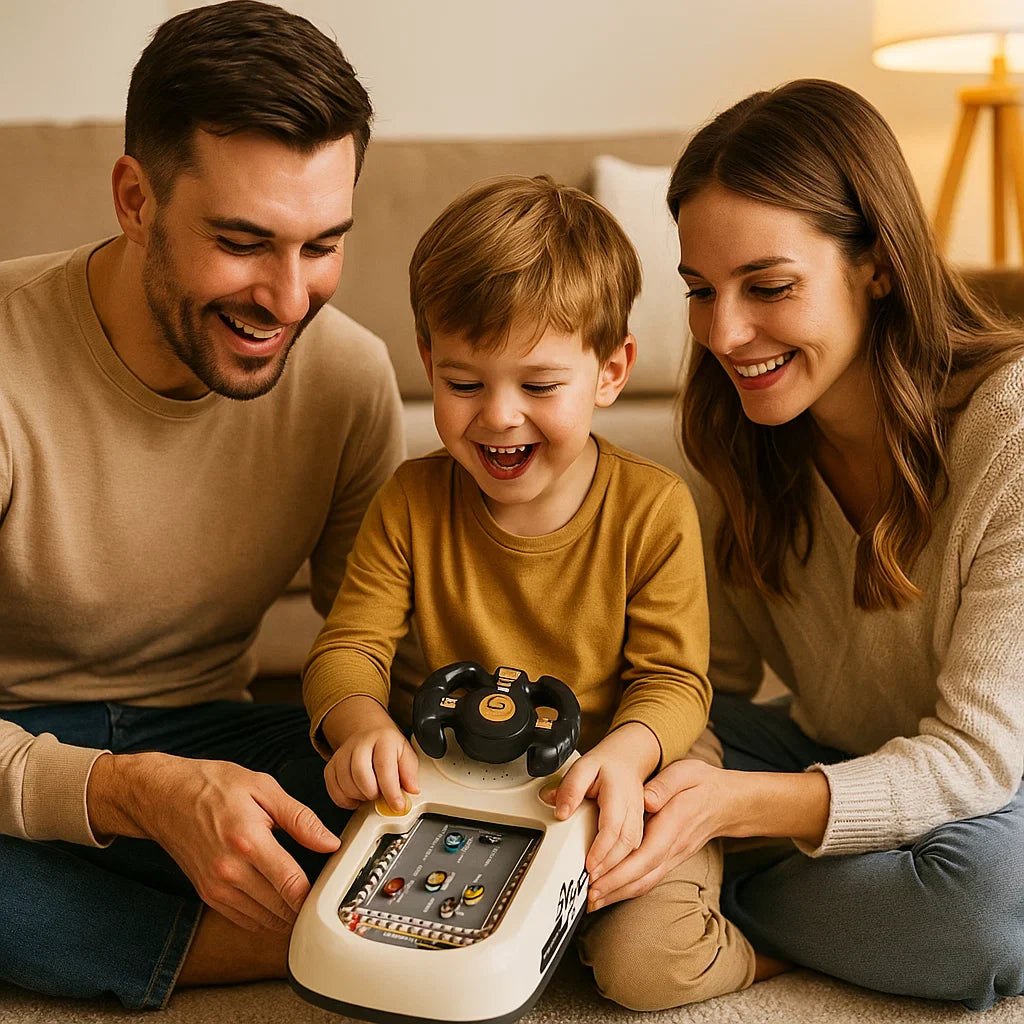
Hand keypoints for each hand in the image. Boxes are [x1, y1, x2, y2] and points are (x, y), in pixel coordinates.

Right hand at [88, 751, 340, 932]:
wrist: (164, 797)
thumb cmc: (214, 786)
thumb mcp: (263, 787)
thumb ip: (300, 818)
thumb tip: (330, 843)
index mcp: (248, 841)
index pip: (291, 884)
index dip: (316, 893)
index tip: (332, 887)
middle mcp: (230, 871)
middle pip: (280, 908)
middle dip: (306, 906)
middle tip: (325, 894)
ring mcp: (216, 887)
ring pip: (263, 920)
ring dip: (286, 916)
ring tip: (306, 901)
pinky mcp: (207, 894)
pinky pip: (243, 920)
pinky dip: (264, 918)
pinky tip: (279, 905)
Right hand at [321, 696, 418, 811]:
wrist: (369, 733)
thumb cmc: (388, 747)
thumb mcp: (406, 754)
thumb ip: (410, 773)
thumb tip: (412, 790)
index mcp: (383, 739)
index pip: (385, 766)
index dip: (391, 791)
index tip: (398, 805)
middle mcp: (360, 743)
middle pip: (360, 773)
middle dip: (372, 792)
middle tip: (380, 795)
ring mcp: (343, 753)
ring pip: (345, 782)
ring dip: (360, 796)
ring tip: (370, 793)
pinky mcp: (331, 764)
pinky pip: (333, 788)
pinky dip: (345, 799)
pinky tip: (357, 797)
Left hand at [543, 723, 659, 882]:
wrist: (631, 758)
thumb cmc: (607, 765)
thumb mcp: (584, 766)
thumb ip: (571, 788)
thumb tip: (560, 810)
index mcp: (622, 795)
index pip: (615, 827)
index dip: (602, 849)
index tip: (589, 866)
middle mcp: (637, 811)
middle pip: (631, 848)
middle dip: (612, 873)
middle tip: (591, 889)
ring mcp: (646, 823)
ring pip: (642, 858)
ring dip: (622, 880)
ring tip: (599, 896)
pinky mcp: (648, 834)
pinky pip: (645, 860)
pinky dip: (630, 879)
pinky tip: (613, 890)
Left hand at [586, 757, 730, 909]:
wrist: (727, 802)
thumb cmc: (703, 784)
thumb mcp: (685, 772)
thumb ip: (665, 785)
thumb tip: (646, 800)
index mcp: (674, 824)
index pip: (646, 855)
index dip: (620, 870)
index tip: (596, 876)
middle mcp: (673, 848)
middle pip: (642, 877)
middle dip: (613, 889)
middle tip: (585, 896)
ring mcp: (673, 858)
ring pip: (644, 883)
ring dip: (617, 894)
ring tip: (591, 901)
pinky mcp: (670, 861)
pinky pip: (648, 880)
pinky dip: (627, 890)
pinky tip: (610, 892)